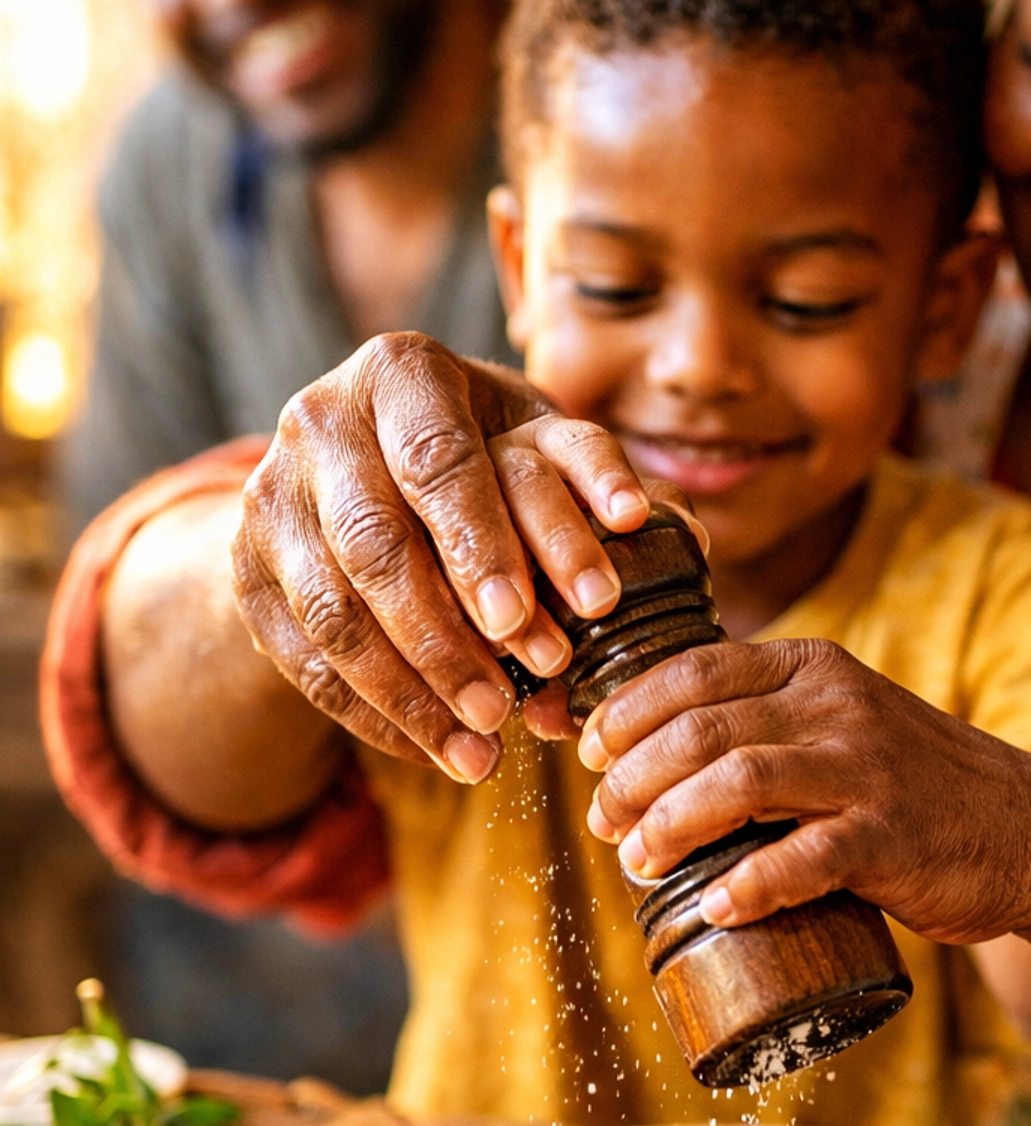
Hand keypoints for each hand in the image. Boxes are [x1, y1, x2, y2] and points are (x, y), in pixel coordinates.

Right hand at [233, 332, 652, 780]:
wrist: (356, 469)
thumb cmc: (482, 457)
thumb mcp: (535, 444)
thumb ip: (596, 485)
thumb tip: (686, 542)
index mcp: (403, 372)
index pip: (437, 461)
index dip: (480, 546)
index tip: (524, 624)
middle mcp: (321, 419)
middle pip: (374, 542)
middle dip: (442, 636)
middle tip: (505, 707)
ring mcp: (272, 496)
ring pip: (333, 611)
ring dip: (410, 692)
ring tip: (480, 750)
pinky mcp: (248, 568)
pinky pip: (305, 658)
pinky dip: (373, 715)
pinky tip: (434, 753)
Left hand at [579, 636, 1030, 943]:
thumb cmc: (921, 789)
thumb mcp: (846, 725)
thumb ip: (772, 727)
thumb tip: (659, 767)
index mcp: (816, 669)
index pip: (695, 670)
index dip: (627, 712)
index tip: (590, 755)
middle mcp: (838, 707)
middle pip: (701, 728)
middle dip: (631, 779)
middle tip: (603, 823)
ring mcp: (867, 771)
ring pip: (739, 781)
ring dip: (669, 824)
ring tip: (636, 861)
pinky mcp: (892, 838)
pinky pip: (805, 858)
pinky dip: (749, 884)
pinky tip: (714, 906)